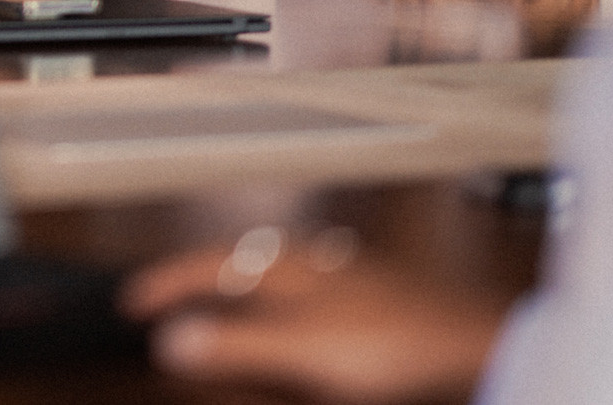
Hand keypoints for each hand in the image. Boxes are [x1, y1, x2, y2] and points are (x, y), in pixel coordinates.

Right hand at [120, 233, 507, 403]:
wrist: (478, 346)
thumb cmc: (396, 341)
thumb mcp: (302, 350)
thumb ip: (236, 344)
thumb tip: (172, 340)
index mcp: (286, 264)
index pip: (208, 264)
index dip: (167, 284)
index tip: (133, 304)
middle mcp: (312, 263)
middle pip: (238, 265)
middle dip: (200, 285)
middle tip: (168, 307)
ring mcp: (344, 281)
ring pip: (274, 282)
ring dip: (242, 302)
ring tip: (220, 322)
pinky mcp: (372, 305)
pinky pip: (305, 303)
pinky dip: (279, 320)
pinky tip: (292, 338)